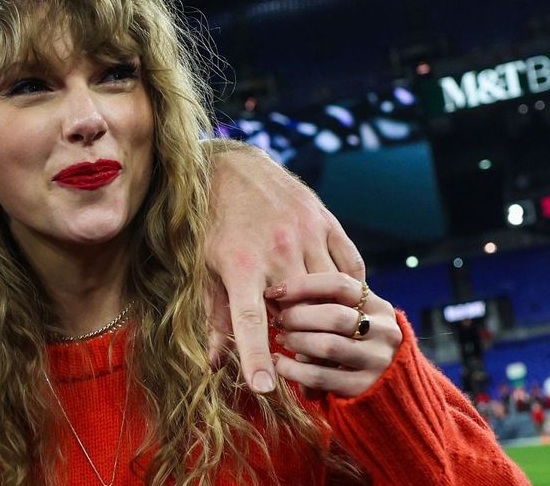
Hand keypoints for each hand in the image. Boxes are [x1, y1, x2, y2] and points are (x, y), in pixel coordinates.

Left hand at [203, 141, 365, 392]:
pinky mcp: (328, 222)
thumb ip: (215, 316)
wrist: (232, 167)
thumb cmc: (212, 223)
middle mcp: (277, 250)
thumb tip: (215, 364)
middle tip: (293, 345)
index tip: (264, 388)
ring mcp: (307, 233)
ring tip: (315, 323)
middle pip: (299, 311)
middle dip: (298, 335)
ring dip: (325, 314)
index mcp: (240, 264)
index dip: (256, 357)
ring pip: (331, 292)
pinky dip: (348, 289)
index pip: (249, 322)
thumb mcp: (204, 267)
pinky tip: (338, 298)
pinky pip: (351, 267)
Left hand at [268, 273, 402, 397]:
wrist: (384, 386)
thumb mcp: (351, 317)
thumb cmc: (353, 341)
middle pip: (334, 316)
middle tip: (279, 320)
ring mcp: (377, 361)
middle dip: (297, 316)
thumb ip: (327, 303)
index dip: (302, 285)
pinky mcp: (364, 387)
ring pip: (328, 346)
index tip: (275, 291)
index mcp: (379, 307)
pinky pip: (319, 376)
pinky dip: (292, 369)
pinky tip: (279, 362)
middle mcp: (384, 332)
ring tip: (281, 338)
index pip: (340, 284)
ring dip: (296, 341)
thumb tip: (280, 292)